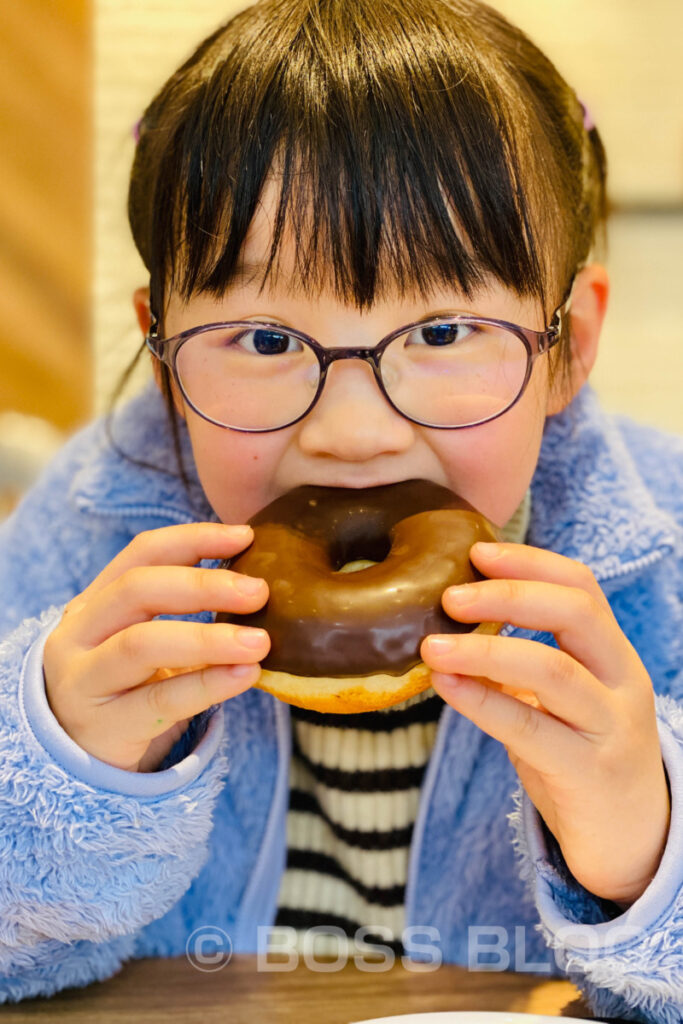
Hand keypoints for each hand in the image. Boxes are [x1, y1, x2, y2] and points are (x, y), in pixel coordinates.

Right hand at [43, 523, 269, 772]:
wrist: (79, 760)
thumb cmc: (127, 688)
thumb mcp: (143, 641)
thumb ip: (183, 612)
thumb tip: (257, 582)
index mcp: (95, 600)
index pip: (142, 552)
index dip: (194, 538)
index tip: (246, 536)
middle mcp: (79, 632)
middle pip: (137, 590)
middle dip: (203, 585)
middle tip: (259, 591)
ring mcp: (85, 679)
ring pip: (142, 644)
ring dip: (208, 638)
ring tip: (259, 642)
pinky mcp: (104, 725)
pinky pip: (161, 700)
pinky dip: (208, 685)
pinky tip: (245, 675)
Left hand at [420, 541, 670, 905]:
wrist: (635, 840)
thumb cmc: (583, 756)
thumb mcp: (564, 700)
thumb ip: (525, 663)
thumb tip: (449, 623)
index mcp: (613, 655)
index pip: (581, 586)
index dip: (530, 562)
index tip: (477, 552)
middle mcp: (622, 682)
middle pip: (576, 613)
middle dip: (509, 595)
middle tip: (450, 596)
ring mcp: (610, 727)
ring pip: (552, 670)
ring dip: (484, 649)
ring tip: (432, 644)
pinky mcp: (587, 772)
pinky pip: (529, 728)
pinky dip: (481, 701)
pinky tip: (444, 686)